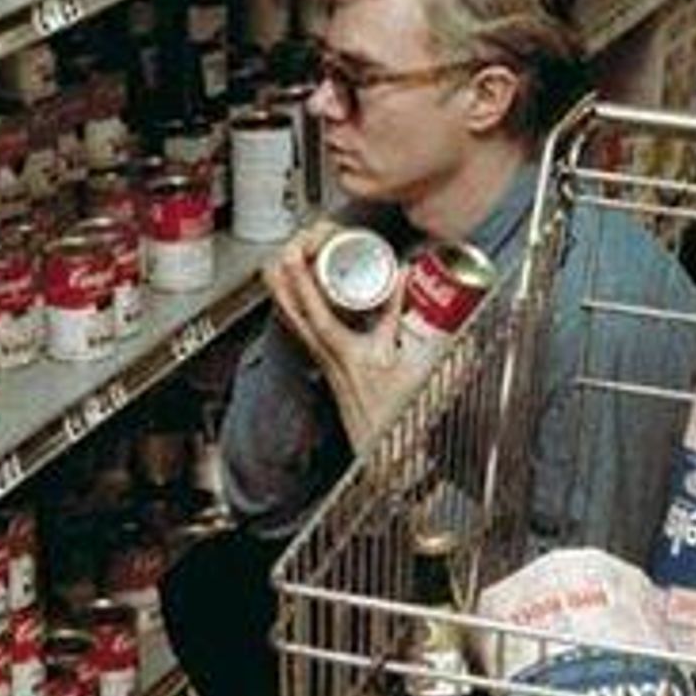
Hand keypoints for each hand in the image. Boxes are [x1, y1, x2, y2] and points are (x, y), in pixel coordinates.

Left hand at [262, 224, 421, 451]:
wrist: (388, 450)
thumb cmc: (401, 412)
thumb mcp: (413, 359)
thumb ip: (405, 316)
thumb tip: (403, 276)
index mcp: (346, 353)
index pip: (316, 311)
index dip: (302, 280)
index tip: (294, 250)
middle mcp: (326, 356)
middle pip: (290, 310)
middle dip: (282, 275)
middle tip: (283, 245)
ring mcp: (323, 361)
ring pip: (292, 319)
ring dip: (285, 288)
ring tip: (282, 260)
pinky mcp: (326, 364)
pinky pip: (302, 328)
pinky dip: (296, 306)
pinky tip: (298, 296)